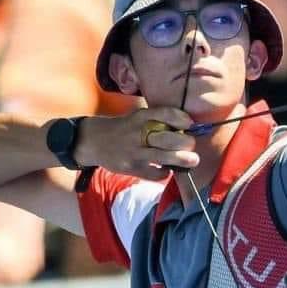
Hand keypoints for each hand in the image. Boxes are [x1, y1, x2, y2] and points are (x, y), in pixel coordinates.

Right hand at [75, 107, 197, 180]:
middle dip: (185, 142)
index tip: (190, 123)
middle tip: (191, 145)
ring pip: (163, 157)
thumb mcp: (137, 117)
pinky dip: (164, 173)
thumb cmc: (124, 128)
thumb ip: (157, 120)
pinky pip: (153, 173)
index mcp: (141, 116)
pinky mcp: (130, 167)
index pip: (165, 114)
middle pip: (168, 138)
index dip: (181, 118)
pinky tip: (166, 169)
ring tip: (193, 160)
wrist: (93, 141)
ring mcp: (133, 152)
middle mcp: (137, 133)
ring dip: (182, 159)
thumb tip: (186, 128)